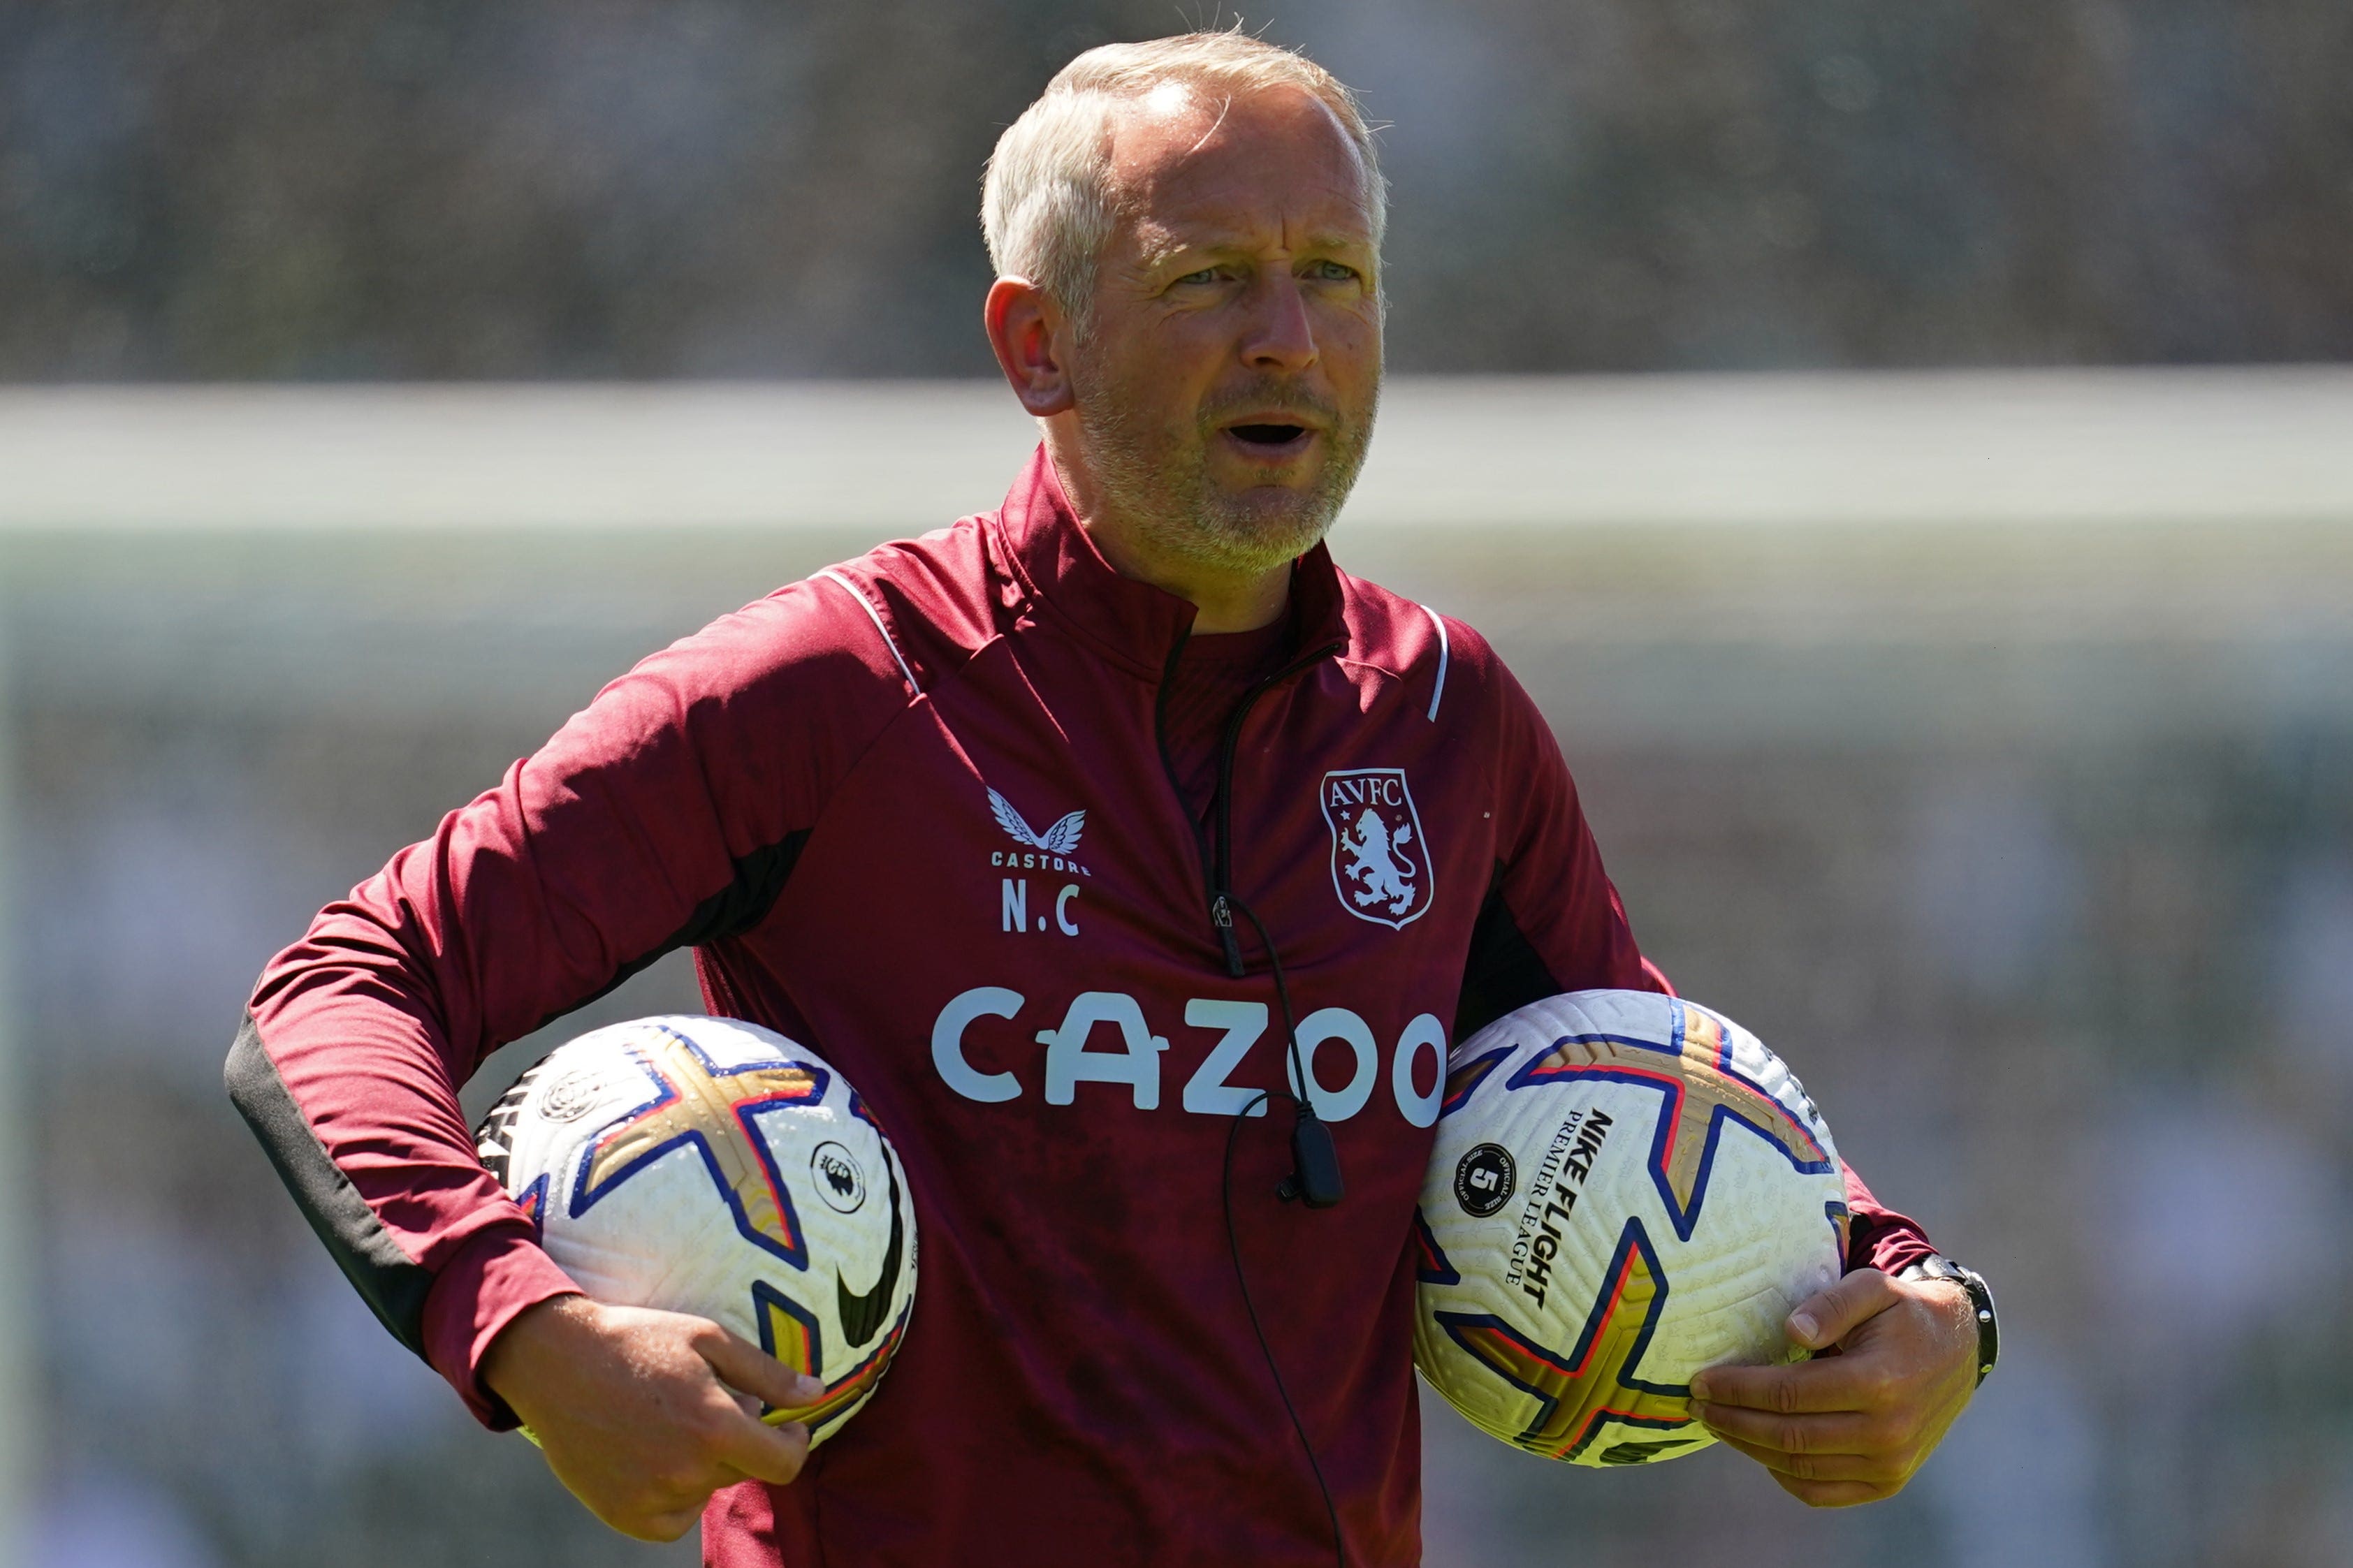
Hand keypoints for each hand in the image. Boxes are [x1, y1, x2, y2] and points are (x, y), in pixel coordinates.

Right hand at [481, 1294, 822, 1539]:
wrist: (556, 1361)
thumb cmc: (637, 1340)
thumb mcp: (708, 1339)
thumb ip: (767, 1374)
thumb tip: (817, 1395)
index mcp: (714, 1427)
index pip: (783, 1463)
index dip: (794, 1445)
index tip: (788, 1429)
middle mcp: (685, 1470)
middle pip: (741, 1470)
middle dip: (737, 1440)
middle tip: (704, 1403)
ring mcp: (651, 1497)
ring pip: (705, 1491)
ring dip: (702, 1465)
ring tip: (669, 1422)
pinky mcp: (623, 1514)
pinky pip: (673, 1519)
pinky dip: (675, 1495)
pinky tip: (654, 1454)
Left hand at [1687, 1267, 1976, 1506]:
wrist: (1958, 1352)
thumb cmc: (1904, 1314)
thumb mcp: (1872, 1288)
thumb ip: (1831, 1304)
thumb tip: (1792, 1331)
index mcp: (1879, 1382)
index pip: (1789, 1394)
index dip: (1738, 1390)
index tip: (1701, 1381)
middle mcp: (1886, 1432)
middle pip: (1788, 1436)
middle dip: (1732, 1421)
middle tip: (1696, 1405)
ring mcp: (1890, 1464)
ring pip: (1799, 1468)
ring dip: (1749, 1447)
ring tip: (1718, 1423)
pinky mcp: (1889, 1481)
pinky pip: (1822, 1491)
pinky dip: (1783, 1476)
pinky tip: (1759, 1450)